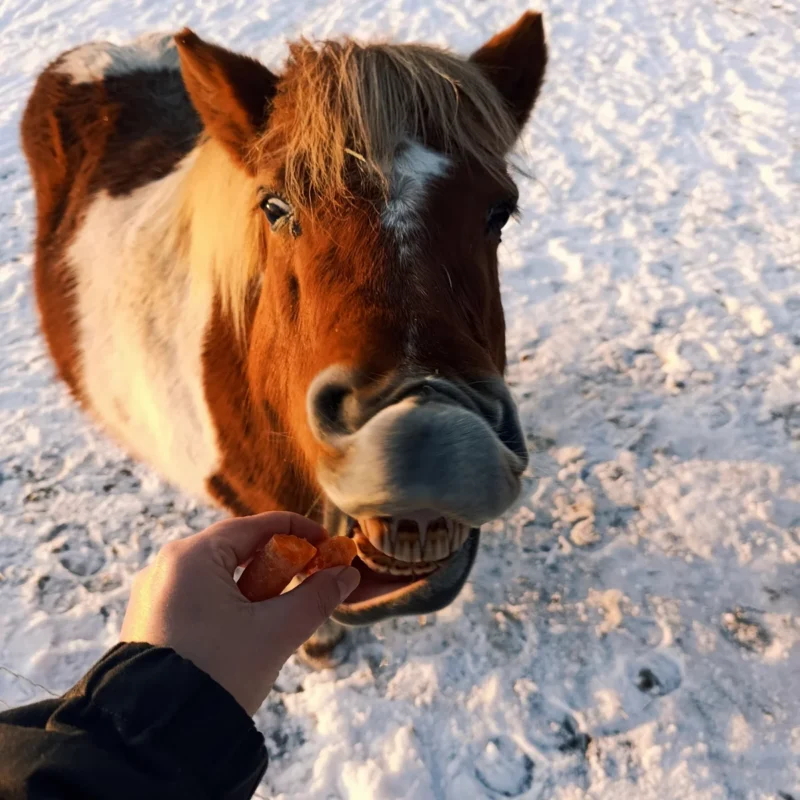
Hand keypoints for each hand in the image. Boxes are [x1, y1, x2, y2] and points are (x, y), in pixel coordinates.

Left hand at [120, 513, 359, 714]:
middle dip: (277, 562)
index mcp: (191, 557)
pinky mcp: (149, 621)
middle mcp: (165, 567)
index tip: (326, 542)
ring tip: (280, 611)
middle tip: (309, 577)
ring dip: (255, 586)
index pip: (253, 526)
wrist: (159, 739)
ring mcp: (152, 595)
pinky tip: (247, 628)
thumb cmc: (219, 675)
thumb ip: (316, 597)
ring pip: (217, 575)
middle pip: (234, 549)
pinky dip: (228, 603)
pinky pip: (198, 596)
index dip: (296, 530)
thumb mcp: (275, 632)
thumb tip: (348, 574)